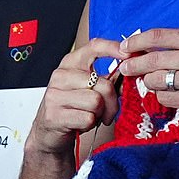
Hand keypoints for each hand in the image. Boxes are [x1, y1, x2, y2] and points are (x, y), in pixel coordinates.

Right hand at [25, 38, 127, 161]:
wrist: (48, 131)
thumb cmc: (73, 107)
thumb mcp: (89, 87)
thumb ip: (108, 79)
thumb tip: (130, 75)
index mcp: (71, 63)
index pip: (94, 47)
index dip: (113, 48)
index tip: (128, 54)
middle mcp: (61, 76)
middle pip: (104, 84)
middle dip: (112, 102)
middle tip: (106, 110)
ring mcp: (55, 95)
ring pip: (97, 102)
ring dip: (100, 114)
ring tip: (91, 115)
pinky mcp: (54, 115)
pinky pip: (88, 118)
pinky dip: (90, 124)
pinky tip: (81, 123)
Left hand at [118, 28, 178, 124]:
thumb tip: (143, 46)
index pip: (157, 36)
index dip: (136, 42)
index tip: (124, 47)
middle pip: (152, 60)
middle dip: (133, 65)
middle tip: (126, 69)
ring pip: (155, 81)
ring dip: (151, 83)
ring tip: (158, 83)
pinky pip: (165, 98)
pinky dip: (164, 98)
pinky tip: (172, 95)